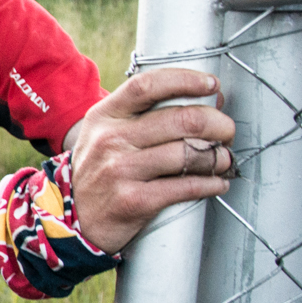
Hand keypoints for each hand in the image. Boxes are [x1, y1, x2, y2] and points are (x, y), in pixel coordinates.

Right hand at [68, 68, 235, 253]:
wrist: (75, 221)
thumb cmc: (99, 173)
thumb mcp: (105, 135)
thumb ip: (143, 116)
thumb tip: (206, 102)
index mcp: (104, 117)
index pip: (148, 86)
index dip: (186, 80)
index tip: (211, 85)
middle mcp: (110, 140)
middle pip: (181, 119)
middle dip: (217, 124)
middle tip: (226, 131)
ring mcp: (120, 170)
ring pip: (189, 154)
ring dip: (218, 156)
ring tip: (222, 159)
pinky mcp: (133, 200)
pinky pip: (186, 187)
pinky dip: (211, 184)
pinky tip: (216, 182)